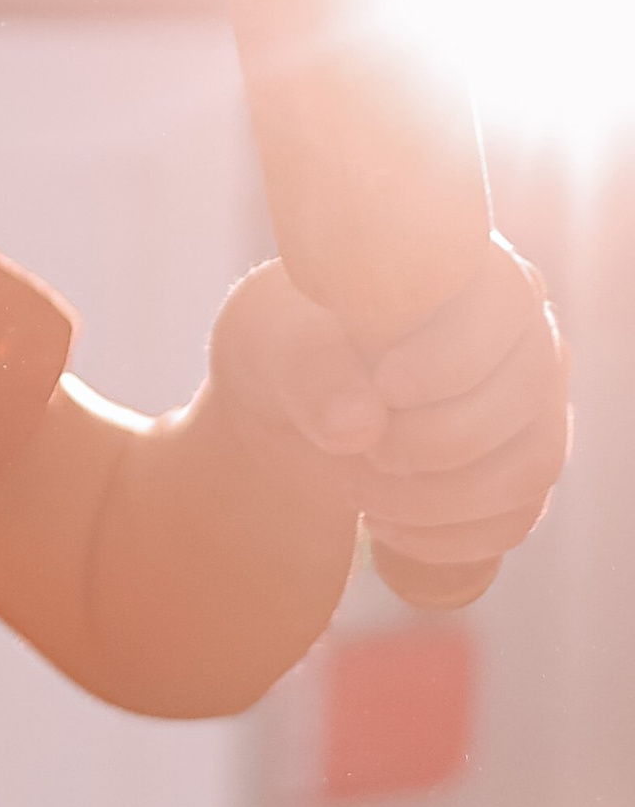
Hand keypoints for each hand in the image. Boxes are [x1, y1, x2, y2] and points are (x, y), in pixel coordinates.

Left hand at [209, 243, 570, 577]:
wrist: (293, 412)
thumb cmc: (289, 350)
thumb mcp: (272, 345)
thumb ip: (310, 372)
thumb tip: (359, 425)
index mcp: (467, 268)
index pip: (505, 302)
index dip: (454, 355)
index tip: (384, 385)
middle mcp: (520, 333)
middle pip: (526, 391)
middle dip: (435, 438)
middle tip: (360, 447)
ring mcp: (534, 406)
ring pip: (530, 464)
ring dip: (439, 498)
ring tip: (357, 488)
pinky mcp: (521, 471)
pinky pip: (514, 520)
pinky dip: (445, 538)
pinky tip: (381, 523)